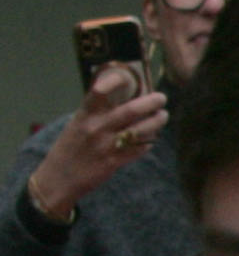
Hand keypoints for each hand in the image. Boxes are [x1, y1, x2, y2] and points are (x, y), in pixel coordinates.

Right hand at [25, 66, 167, 218]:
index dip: (116, 81)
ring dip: (156, 122)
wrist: (59, 178)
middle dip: (151, 102)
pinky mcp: (114, 162)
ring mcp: (106, 145)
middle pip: (131, 110)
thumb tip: (125, 98)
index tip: (130, 77)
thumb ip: (97, 112)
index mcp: (85, 114)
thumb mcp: (77, 123)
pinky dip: (148, 142)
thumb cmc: (70, 147)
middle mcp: (96, 127)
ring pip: (141, 130)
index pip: (100, 90)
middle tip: (161, 97)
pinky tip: (151, 138)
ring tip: (163, 116)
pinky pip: (139, 148)